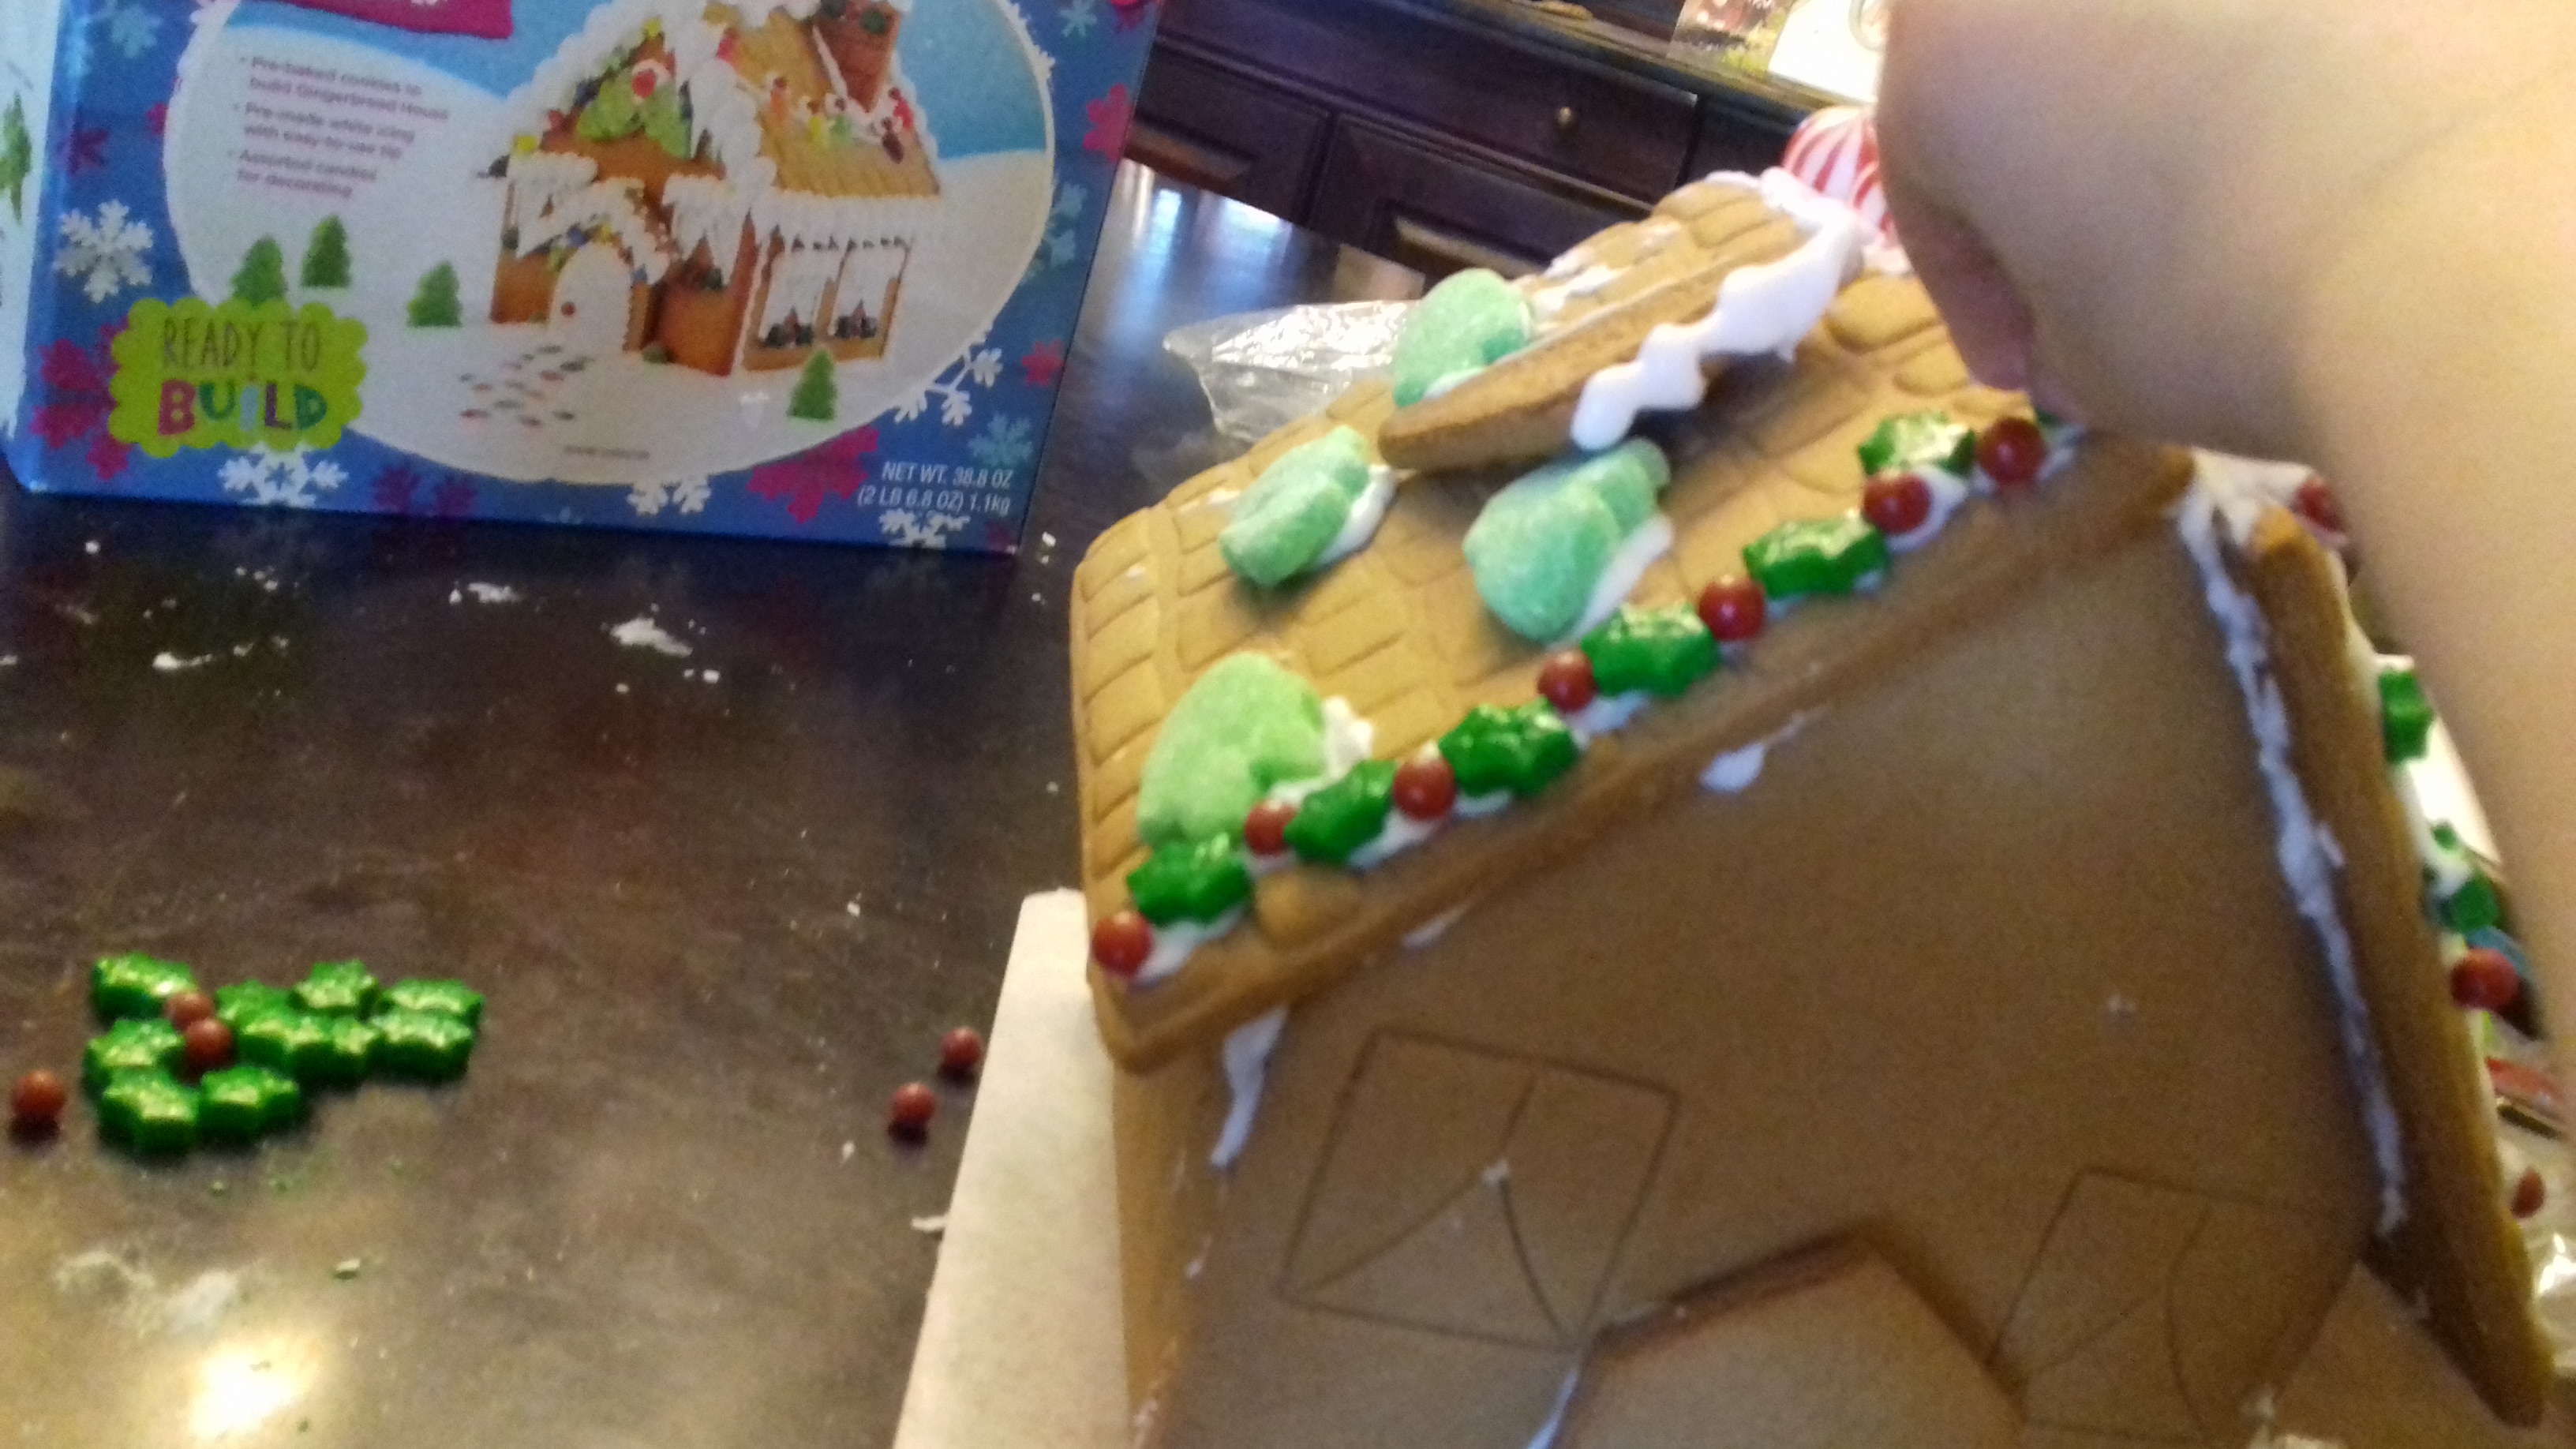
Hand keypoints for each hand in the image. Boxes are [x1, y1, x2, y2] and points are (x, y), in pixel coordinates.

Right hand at [1876, 0, 2575, 459]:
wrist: (2480, 227)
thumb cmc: (2213, 304)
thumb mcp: (2091, 362)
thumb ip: (2058, 323)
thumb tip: (2090, 318)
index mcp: (1950, 34)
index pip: (1929, 171)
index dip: (1975, 289)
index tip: (2029, 367)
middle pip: (2050, 60)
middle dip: (2078, 164)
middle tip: (2126, 277)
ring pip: (2179, 23)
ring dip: (2191, 101)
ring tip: (2259, 211)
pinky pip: (2315, 22)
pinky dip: (2320, 69)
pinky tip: (2357, 160)